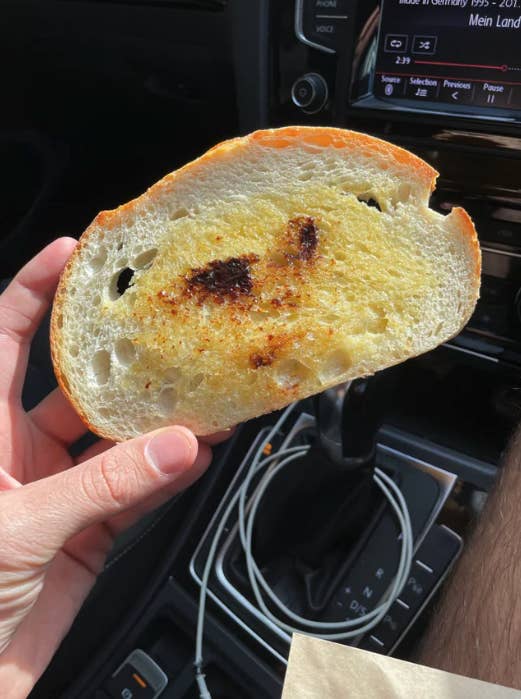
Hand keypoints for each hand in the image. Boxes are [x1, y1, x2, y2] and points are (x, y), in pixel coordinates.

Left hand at [0, 239, 228, 696]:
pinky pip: (133, 489)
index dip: (34, 290)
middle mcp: (17, 450)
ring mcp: (55, 488)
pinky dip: (164, 475)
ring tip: (197, 402)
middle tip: (159, 330)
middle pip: (73, 385)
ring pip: (113, 440)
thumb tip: (174, 449)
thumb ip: (102, 487)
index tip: (72, 253)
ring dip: (156, 424)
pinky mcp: (87, 528)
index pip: (3, 337)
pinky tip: (193, 457)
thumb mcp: (19, 526)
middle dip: (117, 359)